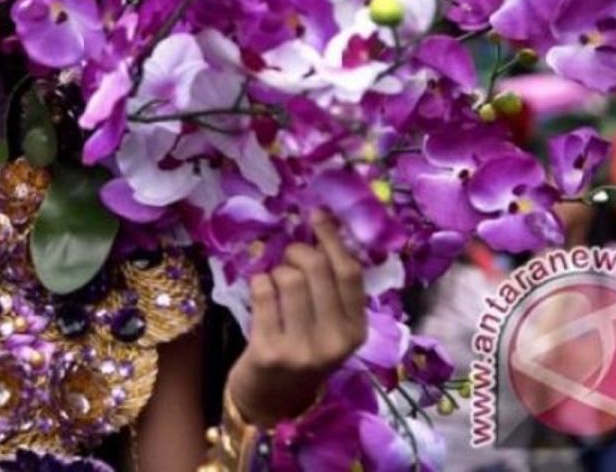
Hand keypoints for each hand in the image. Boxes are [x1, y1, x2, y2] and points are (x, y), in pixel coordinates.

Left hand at [225, 211, 367, 427]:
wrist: (271, 400)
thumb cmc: (302, 350)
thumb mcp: (329, 327)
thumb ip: (331, 288)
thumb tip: (320, 228)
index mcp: (356, 331)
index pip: (350, 273)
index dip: (332, 238)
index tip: (317, 214)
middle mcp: (334, 342)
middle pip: (317, 269)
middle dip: (298, 251)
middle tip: (290, 256)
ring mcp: (302, 349)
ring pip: (288, 278)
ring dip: (276, 270)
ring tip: (275, 282)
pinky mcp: (269, 351)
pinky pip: (263, 293)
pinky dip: (259, 282)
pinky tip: (260, 290)